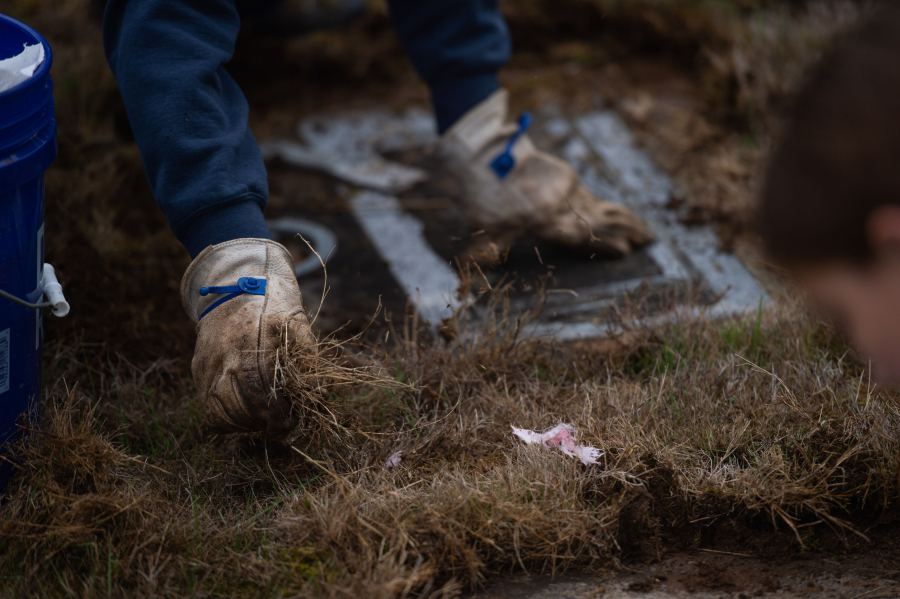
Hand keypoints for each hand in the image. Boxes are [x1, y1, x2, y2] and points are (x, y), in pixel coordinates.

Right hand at [181, 239, 312, 438]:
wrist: (236, 279)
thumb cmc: (274, 301)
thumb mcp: (297, 322)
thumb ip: (306, 359)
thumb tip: (317, 394)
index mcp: (251, 343)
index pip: (260, 393)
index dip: (278, 414)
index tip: (292, 419)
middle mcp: (223, 356)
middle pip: (239, 409)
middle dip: (264, 422)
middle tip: (282, 422)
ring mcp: (206, 363)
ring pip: (218, 413)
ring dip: (245, 423)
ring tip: (264, 418)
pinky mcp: (198, 368)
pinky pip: (207, 405)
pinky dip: (226, 417)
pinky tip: (246, 412)